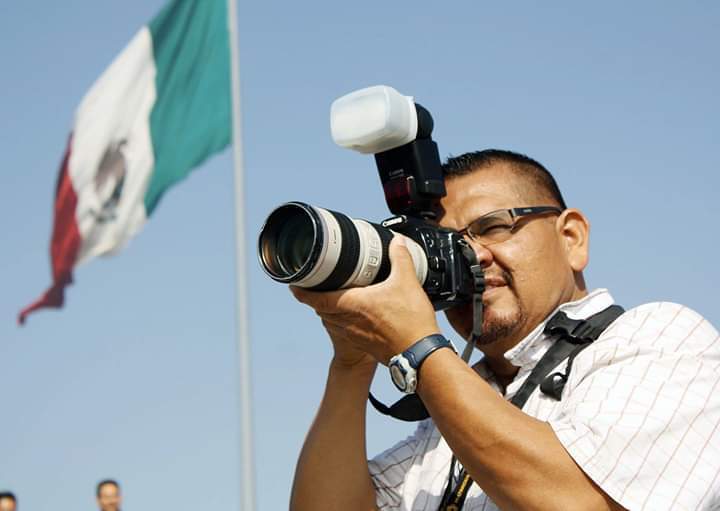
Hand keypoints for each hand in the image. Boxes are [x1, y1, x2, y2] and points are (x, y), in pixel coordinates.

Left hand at [291, 236, 439, 364]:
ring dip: (329, 310)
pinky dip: (343, 321)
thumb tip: (397, 242)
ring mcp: (355, 335)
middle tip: (315, 286)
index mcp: (352, 305)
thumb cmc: (410, 322)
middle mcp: (348, 321)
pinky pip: (345, 331)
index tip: (294, 285)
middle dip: (316, 298)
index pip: (317, 299)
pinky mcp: (364, 344)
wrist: (419, 355)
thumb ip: (400, 258)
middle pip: (321, 310)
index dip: (302, 292)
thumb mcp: (407, 282)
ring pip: (332, 321)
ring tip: (334, 298)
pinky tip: (356, 315)